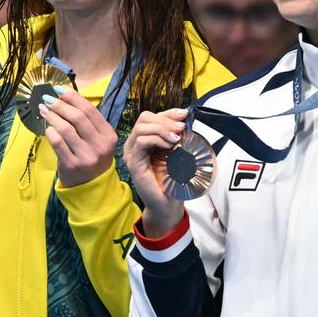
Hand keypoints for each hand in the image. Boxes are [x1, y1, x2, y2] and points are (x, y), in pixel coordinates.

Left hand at [38, 86, 118, 186]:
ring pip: (66, 129)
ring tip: (43, 110)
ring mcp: (86, 156)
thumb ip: (87, 122)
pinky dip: (50, 132)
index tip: (58, 89)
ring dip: (52, 116)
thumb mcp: (98, 140)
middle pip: (78, 118)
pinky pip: (57, 143)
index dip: (72, 97)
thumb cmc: (92, 157)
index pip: (90, 110)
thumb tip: (64, 96)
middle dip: (60, 105)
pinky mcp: (72, 165)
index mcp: (108, 135)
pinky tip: (47, 128)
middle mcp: (100, 145)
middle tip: (47, 99)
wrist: (92, 187)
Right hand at [123, 108, 187, 236]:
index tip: (185, 115)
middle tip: (181, 128)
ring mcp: (133, 153)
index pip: (152, 117)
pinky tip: (168, 145)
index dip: (169, 112)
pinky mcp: (134, 162)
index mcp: (145, 139)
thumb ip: (177, 137)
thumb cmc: (173, 180)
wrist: (168, 203)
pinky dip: (156, 139)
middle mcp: (135, 144)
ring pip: (141, 127)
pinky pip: (141, 141)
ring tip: (176, 138)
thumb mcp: (178, 152)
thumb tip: (184, 119)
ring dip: (162, 128)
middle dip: (165, 119)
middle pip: (144, 118)